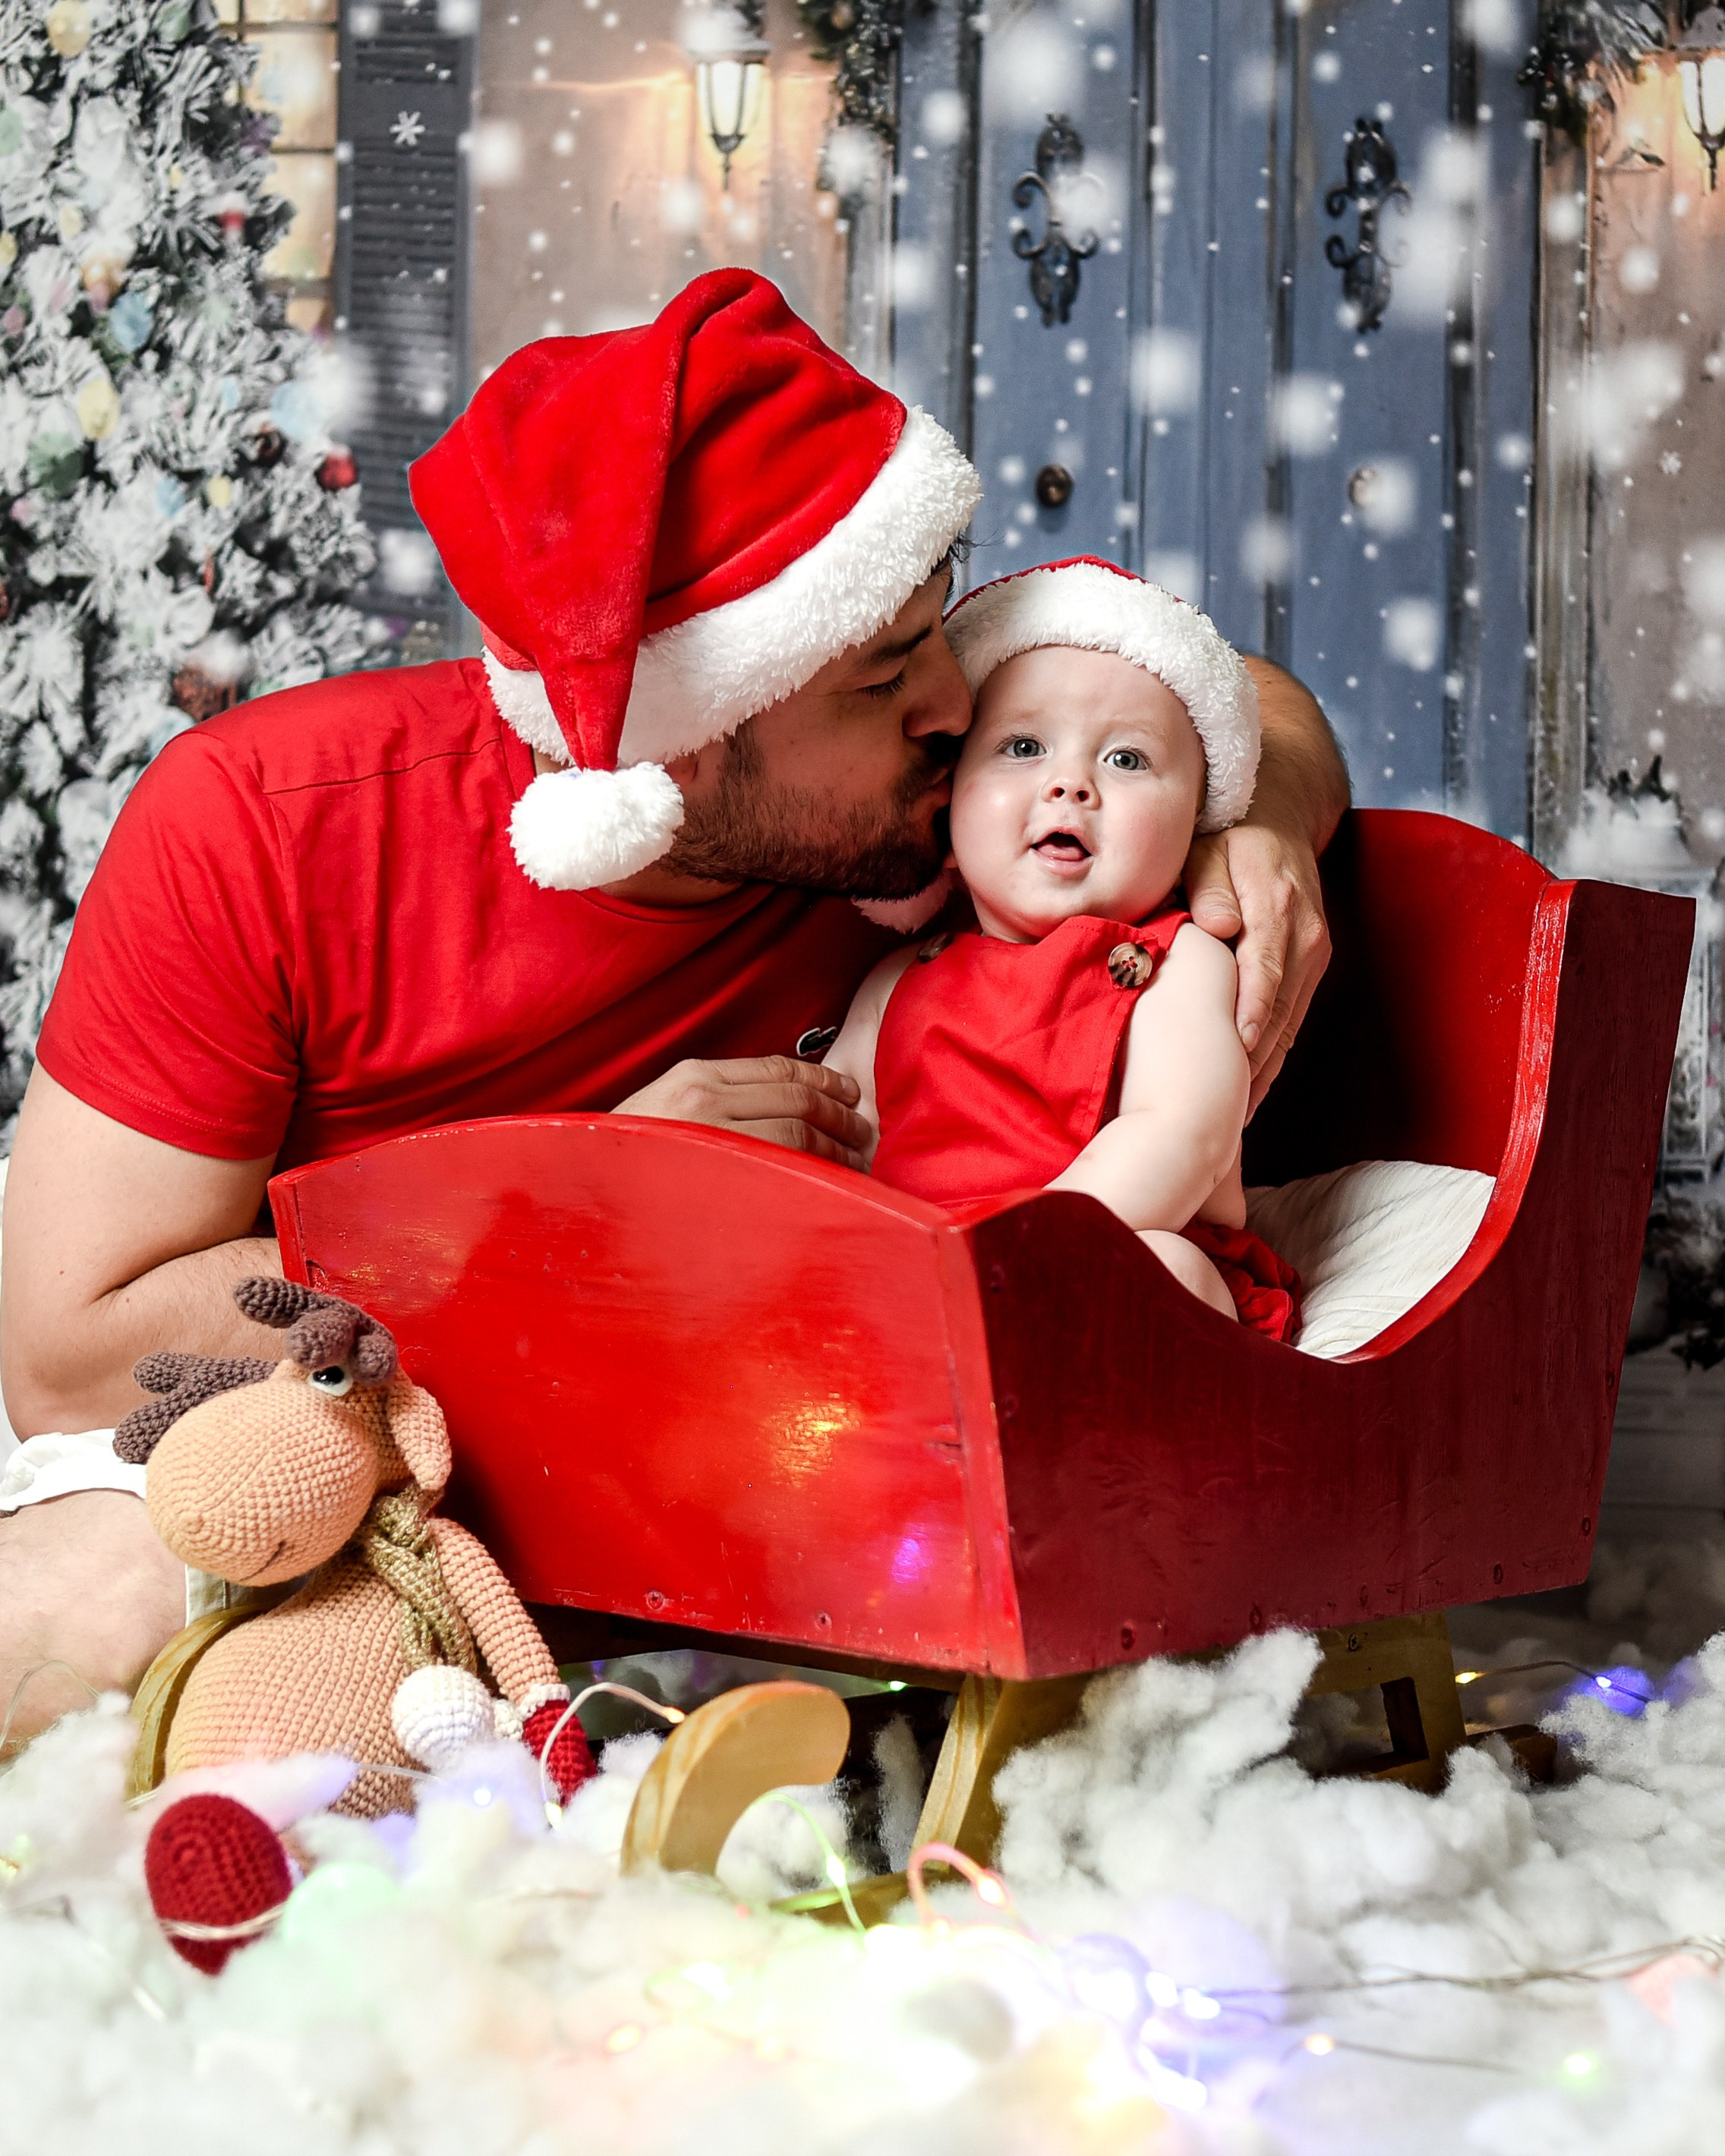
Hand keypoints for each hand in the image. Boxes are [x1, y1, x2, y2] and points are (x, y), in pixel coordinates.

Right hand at [613, 1056, 870, 1168]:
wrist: (581, 1191)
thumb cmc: (627, 1156)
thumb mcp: (664, 1108)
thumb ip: (714, 1102)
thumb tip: (777, 1107)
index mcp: (696, 1076)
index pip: (778, 1068)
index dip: (823, 1079)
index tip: (849, 1092)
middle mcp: (706, 1098)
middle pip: (796, 1097)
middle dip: (839, 1113)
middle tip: (862, 1129)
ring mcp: (711, 1137)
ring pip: (797, 1131)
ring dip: (835, 1145)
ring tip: (854, 1159)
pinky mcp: (716, 1174)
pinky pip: (781, 1168)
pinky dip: (814, 1171)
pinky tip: (830, 1182)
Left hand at [1183, 818, 1331, 1116]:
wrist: (1279, 817)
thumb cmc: (1227, 834)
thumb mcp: (1208, 848)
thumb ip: (1209, 887)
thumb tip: (1215, 926)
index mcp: (1279, 908)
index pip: (1265, 974)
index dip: (1249, 1018)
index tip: (1232, 1057)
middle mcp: (1307, 936)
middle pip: (1281, 1010)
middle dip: (1254, 1063)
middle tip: (1221, 1110)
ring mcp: (1315, 952)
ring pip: (1289, 1022)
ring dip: (1264, 1069)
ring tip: (1232, 1117)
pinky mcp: (1312, 963)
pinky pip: (1292, 1017)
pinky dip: (1272, 1053)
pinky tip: (1249, 1087)